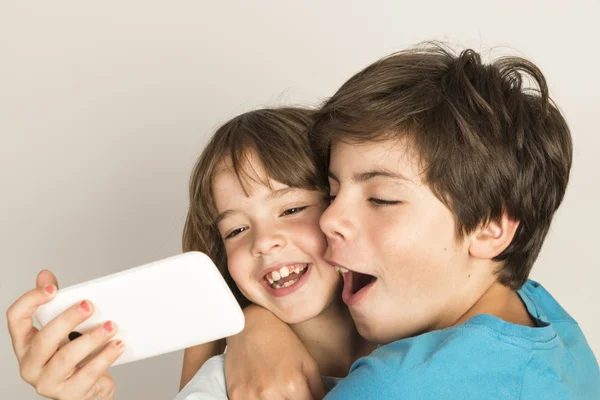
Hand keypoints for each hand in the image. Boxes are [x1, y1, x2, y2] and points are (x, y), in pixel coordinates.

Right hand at [6, 270, 123, 399]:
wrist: (89, 389)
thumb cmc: (75, 357)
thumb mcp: (64, 329)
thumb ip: (56, 304)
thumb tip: (45, 275)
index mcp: (26, 344)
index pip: (16, 318)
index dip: (31, 301)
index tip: (53, 289)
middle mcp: (31, 364)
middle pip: (43, 338)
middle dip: (68, 319)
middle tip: (89, 305)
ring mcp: (48, 382)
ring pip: (67, 358)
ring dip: (92, 339)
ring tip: (112, 325)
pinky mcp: (69, 395)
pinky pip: (87, 375)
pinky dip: (105, 358)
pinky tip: (117, 345)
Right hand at [224, 305, 324, 399]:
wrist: (250, 325)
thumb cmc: (280, 341)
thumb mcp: (308, 361)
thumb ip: (317, 389)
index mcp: (292, 384)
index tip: (305, 397)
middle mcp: (270, 393)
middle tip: (291, 393)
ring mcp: (250, 396)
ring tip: (277, 392)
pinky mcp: (236, 395)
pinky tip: (262, 393)